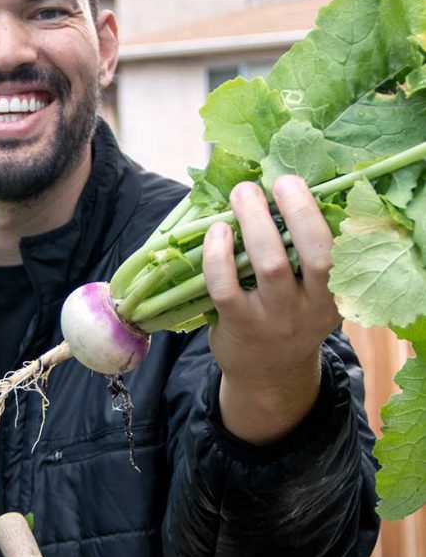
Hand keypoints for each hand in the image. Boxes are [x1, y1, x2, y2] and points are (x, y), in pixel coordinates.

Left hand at [202, 175, 340, 444]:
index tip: (297, 182)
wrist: (269, 376)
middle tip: (276, 180)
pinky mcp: (240, 325)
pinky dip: (219, 255)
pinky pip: (227, 286)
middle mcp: (312, 307)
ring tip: (242, 193)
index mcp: (337, 293)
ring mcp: (276, 318)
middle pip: (314, 254)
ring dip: (255, 223)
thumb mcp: (313, 294)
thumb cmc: (289, 318)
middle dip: (297, 211)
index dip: (317, 213)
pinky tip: (217, 232)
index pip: (339, 249)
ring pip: (271, 265)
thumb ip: (306, 255)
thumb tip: (279, 190)